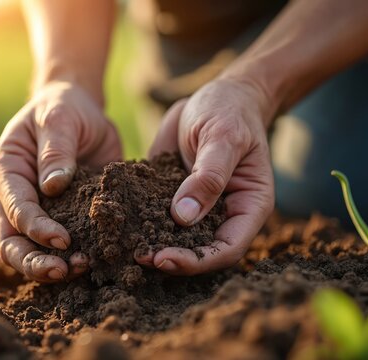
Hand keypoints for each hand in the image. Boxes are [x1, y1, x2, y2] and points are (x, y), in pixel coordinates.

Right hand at [0, 81, 121, 282]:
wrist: (78, 110)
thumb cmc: (63, 109)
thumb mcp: (60, 119)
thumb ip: (55, 150)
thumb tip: (53, 186)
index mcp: (5, 170)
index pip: (15, 208)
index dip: (36, 228)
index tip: (63, 240)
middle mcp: (11, 196)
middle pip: (10, 242)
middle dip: (34, 262)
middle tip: (64, 271)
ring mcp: (33, 210)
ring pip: (29, 250)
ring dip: (50, 266)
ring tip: (81, 268)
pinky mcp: (57, 216)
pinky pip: (55, 245)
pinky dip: (68, 257)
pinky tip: (91, 261)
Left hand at [138, 77, 274, 274]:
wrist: (216, 95)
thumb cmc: (230, 112)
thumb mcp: (222, 138)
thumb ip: (207, 177)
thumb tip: (183, 217)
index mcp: (248, 206)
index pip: (228, 248)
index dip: (198, 260)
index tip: (165, 258)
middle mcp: (224, 213)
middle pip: (201, 250)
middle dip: (172, 258)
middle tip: (139, 257)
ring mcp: (199, 206)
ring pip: (178, 238)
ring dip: (153, 244)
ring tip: (125, 248)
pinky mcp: (174, 195)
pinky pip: (158, 214)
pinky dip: (141, 222)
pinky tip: (119, 223)